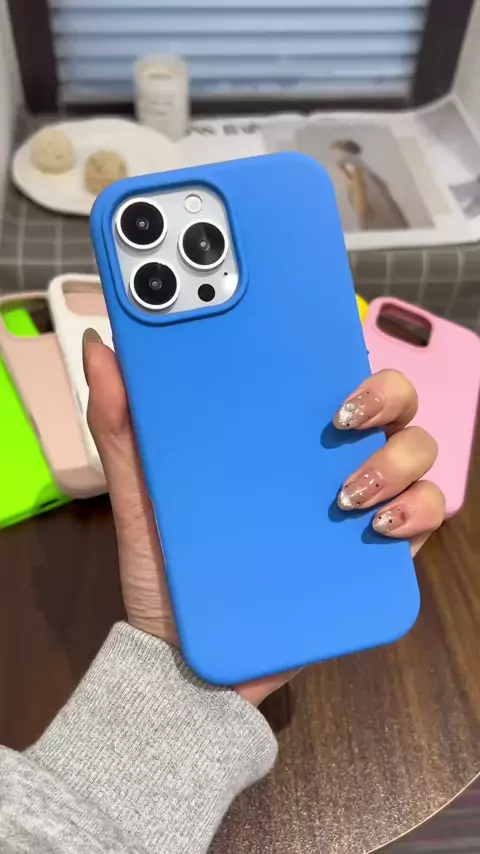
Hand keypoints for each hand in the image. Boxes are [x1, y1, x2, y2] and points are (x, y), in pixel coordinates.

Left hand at [83, 332, 443, 703]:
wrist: (186, 657)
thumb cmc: (166, 567)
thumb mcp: (138, 492)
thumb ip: (121, 422)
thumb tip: (103, 347)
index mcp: (278, 436)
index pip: (329, 372)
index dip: (340, 352)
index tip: (326, 358)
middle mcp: (327, 461)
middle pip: (391, 403)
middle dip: (385, 396)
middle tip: (341, 420)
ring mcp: (356, 507)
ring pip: (417, 453)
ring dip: (397, 460)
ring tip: (348, 492)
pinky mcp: (371, 556)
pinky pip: (422, 520)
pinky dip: (416, 514)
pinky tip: (377, 527)